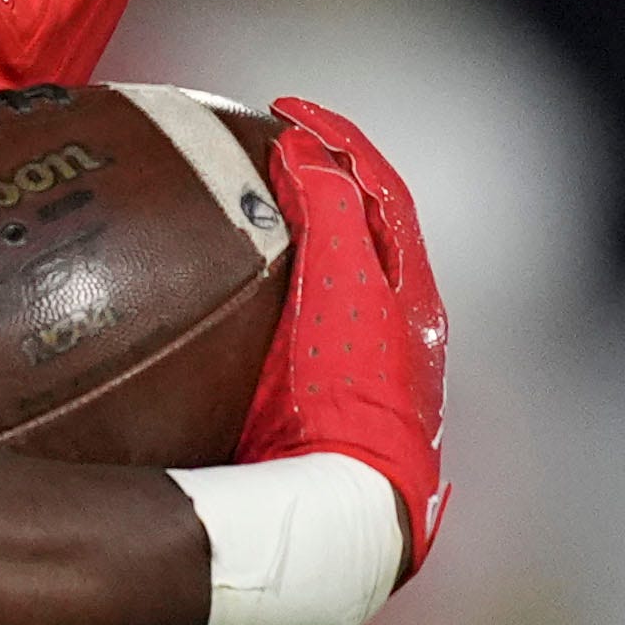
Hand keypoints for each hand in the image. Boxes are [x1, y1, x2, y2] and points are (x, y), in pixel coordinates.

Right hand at [242, 97, 448, 574]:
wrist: (338, 515)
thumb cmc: (352, 402)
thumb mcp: (346, 293)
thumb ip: (332, 215)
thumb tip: (308, 153)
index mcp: (412, 298)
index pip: (380, 192)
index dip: (339, 138)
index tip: (286, 108)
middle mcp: (393, 332)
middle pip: (358, 231)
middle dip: (316, 181)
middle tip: (259, 149)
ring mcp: (354, 371)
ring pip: (327, 279)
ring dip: (288, 234)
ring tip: (233, 208)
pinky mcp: (313, 407)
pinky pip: (287, 325)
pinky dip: (259, 289)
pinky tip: (213, 296)